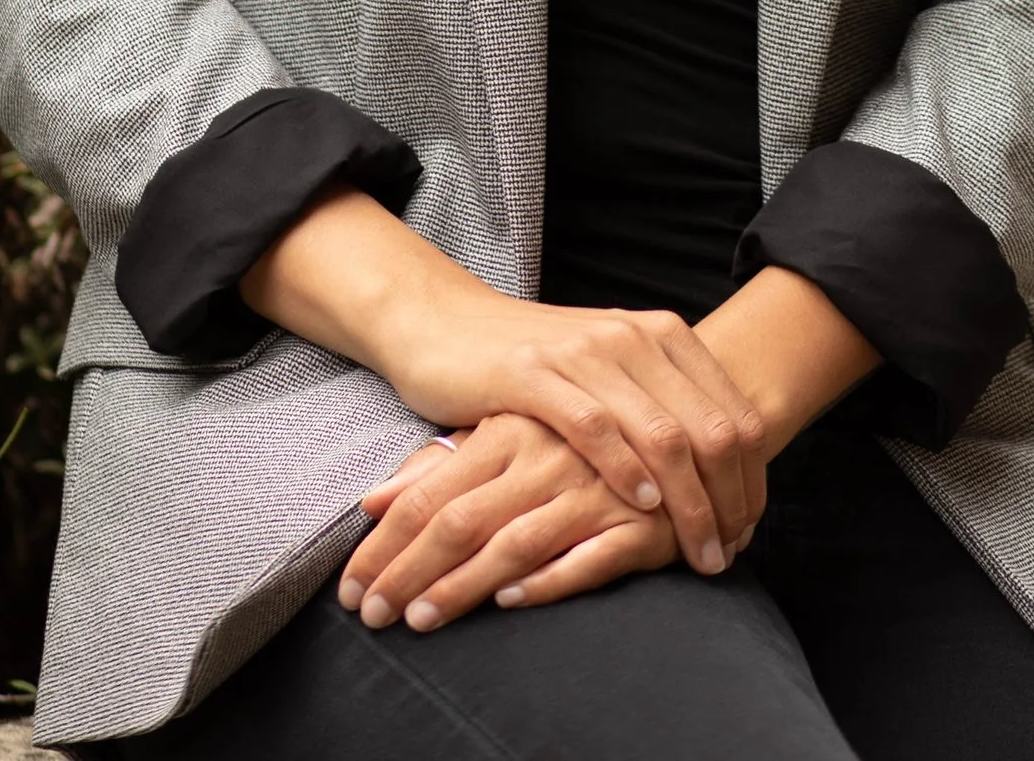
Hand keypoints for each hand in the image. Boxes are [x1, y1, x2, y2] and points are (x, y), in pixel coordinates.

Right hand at [242, 195, 766, 575]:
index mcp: (661, 335)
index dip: (751, 479)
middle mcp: (633, 336)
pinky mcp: (534, 373)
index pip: (734, 414)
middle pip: (711, 430)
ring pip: (664, 435)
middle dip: (729, 501)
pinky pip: (597, 427)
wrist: (446, 324)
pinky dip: (627, 470)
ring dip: (690, 503)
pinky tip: (643, 507)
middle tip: (728, 554)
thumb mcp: (611, 376)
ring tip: (697, 552)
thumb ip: (661, 407)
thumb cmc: (536, 365)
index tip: (748, 530)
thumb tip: (726, 472)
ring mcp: (585, 352)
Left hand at [337, 413, 686, 632]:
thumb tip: (371, 501)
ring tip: (421, 619)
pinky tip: (511, 599)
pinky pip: (591, 555)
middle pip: (461, 520)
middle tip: (373, 616)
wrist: (681, 413)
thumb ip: (440, 466)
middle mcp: (545, 453)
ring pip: (515, 541)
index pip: (430, 493)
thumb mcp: (503, 437)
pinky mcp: (641, 521)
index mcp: (509, 428)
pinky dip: (549, 579)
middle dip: (409, 572)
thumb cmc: (576, 436)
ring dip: (463, 585)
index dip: (386, 544)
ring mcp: (593, 487)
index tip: (352, 591)